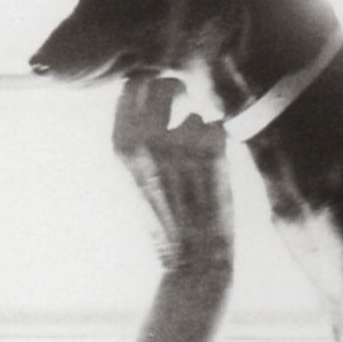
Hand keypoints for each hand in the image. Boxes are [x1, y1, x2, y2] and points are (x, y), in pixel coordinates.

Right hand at [112, 74, 231, 276]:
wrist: (193, 257)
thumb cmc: (164, 220)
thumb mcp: (131, 176)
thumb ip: (135, 136)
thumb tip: (150, 93)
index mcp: (121, 145)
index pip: (133, 84)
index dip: (150, 87)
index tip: (161, 99)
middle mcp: (147, 138)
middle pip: (164, 84)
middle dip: (178, 93)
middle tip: (187, 114)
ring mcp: (180, 141)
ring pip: (196, 113)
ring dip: (201, 132)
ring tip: (199, 167)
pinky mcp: (213, 147)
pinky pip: (219, 128)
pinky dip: (221, 146)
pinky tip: (216, 173)